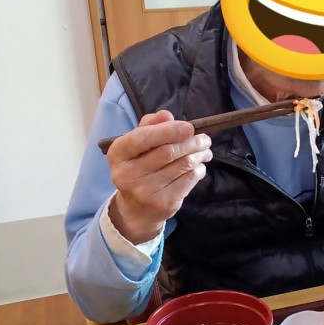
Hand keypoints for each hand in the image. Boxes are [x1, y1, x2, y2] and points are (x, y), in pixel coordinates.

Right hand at [106, 110, 211, 244]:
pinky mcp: (163, 203)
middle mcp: (127, 174)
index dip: (168, 131)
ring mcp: (145, 191)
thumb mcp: (136, 145)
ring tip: (205, 150)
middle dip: (191, 142)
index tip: (189, 127)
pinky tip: (199, 165)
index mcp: (118, 154)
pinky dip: (199, 169)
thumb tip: (167, 115)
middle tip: (204, 138)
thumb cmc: (138, 167)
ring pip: (182, 165)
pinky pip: (189, 180)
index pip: (142, 138)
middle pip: (168, 152)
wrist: (136, 209)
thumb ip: (150, 126)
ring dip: (199, 154)